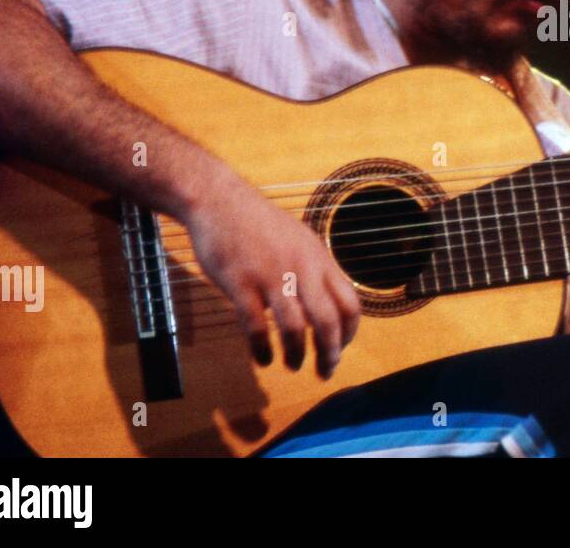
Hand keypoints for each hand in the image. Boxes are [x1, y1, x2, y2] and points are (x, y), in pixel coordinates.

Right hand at [180, 170, 361, 378]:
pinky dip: (262, 349)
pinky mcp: (240, 283)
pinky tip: (263, 359)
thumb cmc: (259, 223)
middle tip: (325, 370)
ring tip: (292, 365)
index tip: (340, 349)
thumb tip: (328, 307)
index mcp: (319, 259)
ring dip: (297, 354)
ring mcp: (271, 275)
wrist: (220, 199)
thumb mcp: (300, 240)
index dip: (349, 333)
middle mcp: (301, 267)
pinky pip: (256, 327)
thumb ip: (316, 271)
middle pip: (328, 320)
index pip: (350, 303)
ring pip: (295, 327)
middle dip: (330, 353)